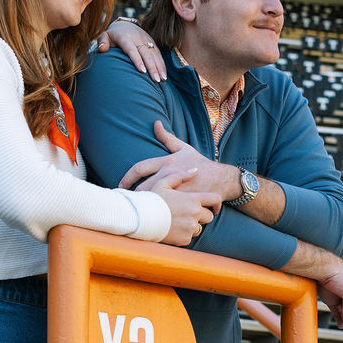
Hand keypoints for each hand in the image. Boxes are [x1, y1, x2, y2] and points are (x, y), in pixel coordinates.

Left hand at [95, 19, 167, 81]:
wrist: (125, 25)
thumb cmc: (113, 36)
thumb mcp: (105, 36)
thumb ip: (102, 42)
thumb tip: (102, 49)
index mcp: (125, 37)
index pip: (132, 50)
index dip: (137, 60)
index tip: (142, 71)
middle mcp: (137, 38)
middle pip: (146, 53)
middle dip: (152, 67)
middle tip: (156, 80)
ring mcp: (146, 40)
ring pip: (154, 54)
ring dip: (159, 67)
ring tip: (162, 79)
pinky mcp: (152, 42)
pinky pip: (158, 54)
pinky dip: (162, 64)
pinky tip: (164, 75)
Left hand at [119, 120, 238, 203]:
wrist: (222, 179)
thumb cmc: (202, 164)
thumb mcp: (184, 148)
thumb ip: (167, 137)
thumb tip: (155, 123)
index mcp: (167, 161)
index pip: (139, 168)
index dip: (126, 178)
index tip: (120, 186)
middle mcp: (170, 174)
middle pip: (142, 188)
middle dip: (132, 196)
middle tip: (125, 203)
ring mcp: (177, 189)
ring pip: (153, 200)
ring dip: (143, 205)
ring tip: (135, 211)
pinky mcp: (184, 201)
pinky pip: (166, 210)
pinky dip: (157, 214)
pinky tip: (151, 218)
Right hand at [140, 170, 218, 246]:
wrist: (140, 219)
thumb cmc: (150, 199)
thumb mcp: (162, 182)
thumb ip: (180, 175)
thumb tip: (194, 170)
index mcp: (192, 199)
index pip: (215, 200)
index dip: (217, 203)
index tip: (214, 207)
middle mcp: (194, 214)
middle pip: (209, 217)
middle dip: (201, 216)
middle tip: (188, 213)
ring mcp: (190, 228)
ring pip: (199, 228)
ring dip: (192, 225)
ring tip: (177, 221)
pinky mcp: (184, 239)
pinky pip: (189, 237)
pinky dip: (183, 234)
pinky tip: (172, 229)